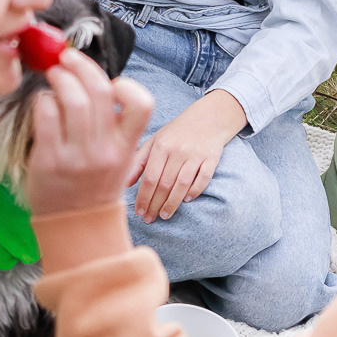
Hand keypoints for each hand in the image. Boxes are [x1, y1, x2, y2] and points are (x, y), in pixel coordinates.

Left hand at [22, 47, 153, 215]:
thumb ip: (115, 125)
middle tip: (67, 57)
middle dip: (81, 65)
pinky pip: (46, 116)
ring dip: (60, 77)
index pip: (141, 105)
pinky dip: (42, 100)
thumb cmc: (94, 184)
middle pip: (100, 91)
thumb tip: (97, 81)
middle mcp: (104, 150)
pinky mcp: (49, 160)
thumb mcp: (118, 158)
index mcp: (126, 147)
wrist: (76, 226)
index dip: (128, 85)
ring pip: (73, 100)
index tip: (112, 81)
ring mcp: (77, 156)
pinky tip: (42, 101)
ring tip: (53, 74)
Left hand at [133, 90, 246, 221]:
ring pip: (183, 185)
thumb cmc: (177, 132)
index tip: (139, 211)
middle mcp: (178, 150)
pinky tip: (186, 200)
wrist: (208, 117)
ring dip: (173, 203)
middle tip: (149, 218)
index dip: (143, 197)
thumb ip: (139, 160)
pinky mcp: (211, 158)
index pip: (150, 177)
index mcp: (162, 146)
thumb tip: (125, 183)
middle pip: (165, 184)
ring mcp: (196, 155)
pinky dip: (195, 191)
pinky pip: (203, 180)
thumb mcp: (155, 140)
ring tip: (164, 215)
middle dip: (155, 204)